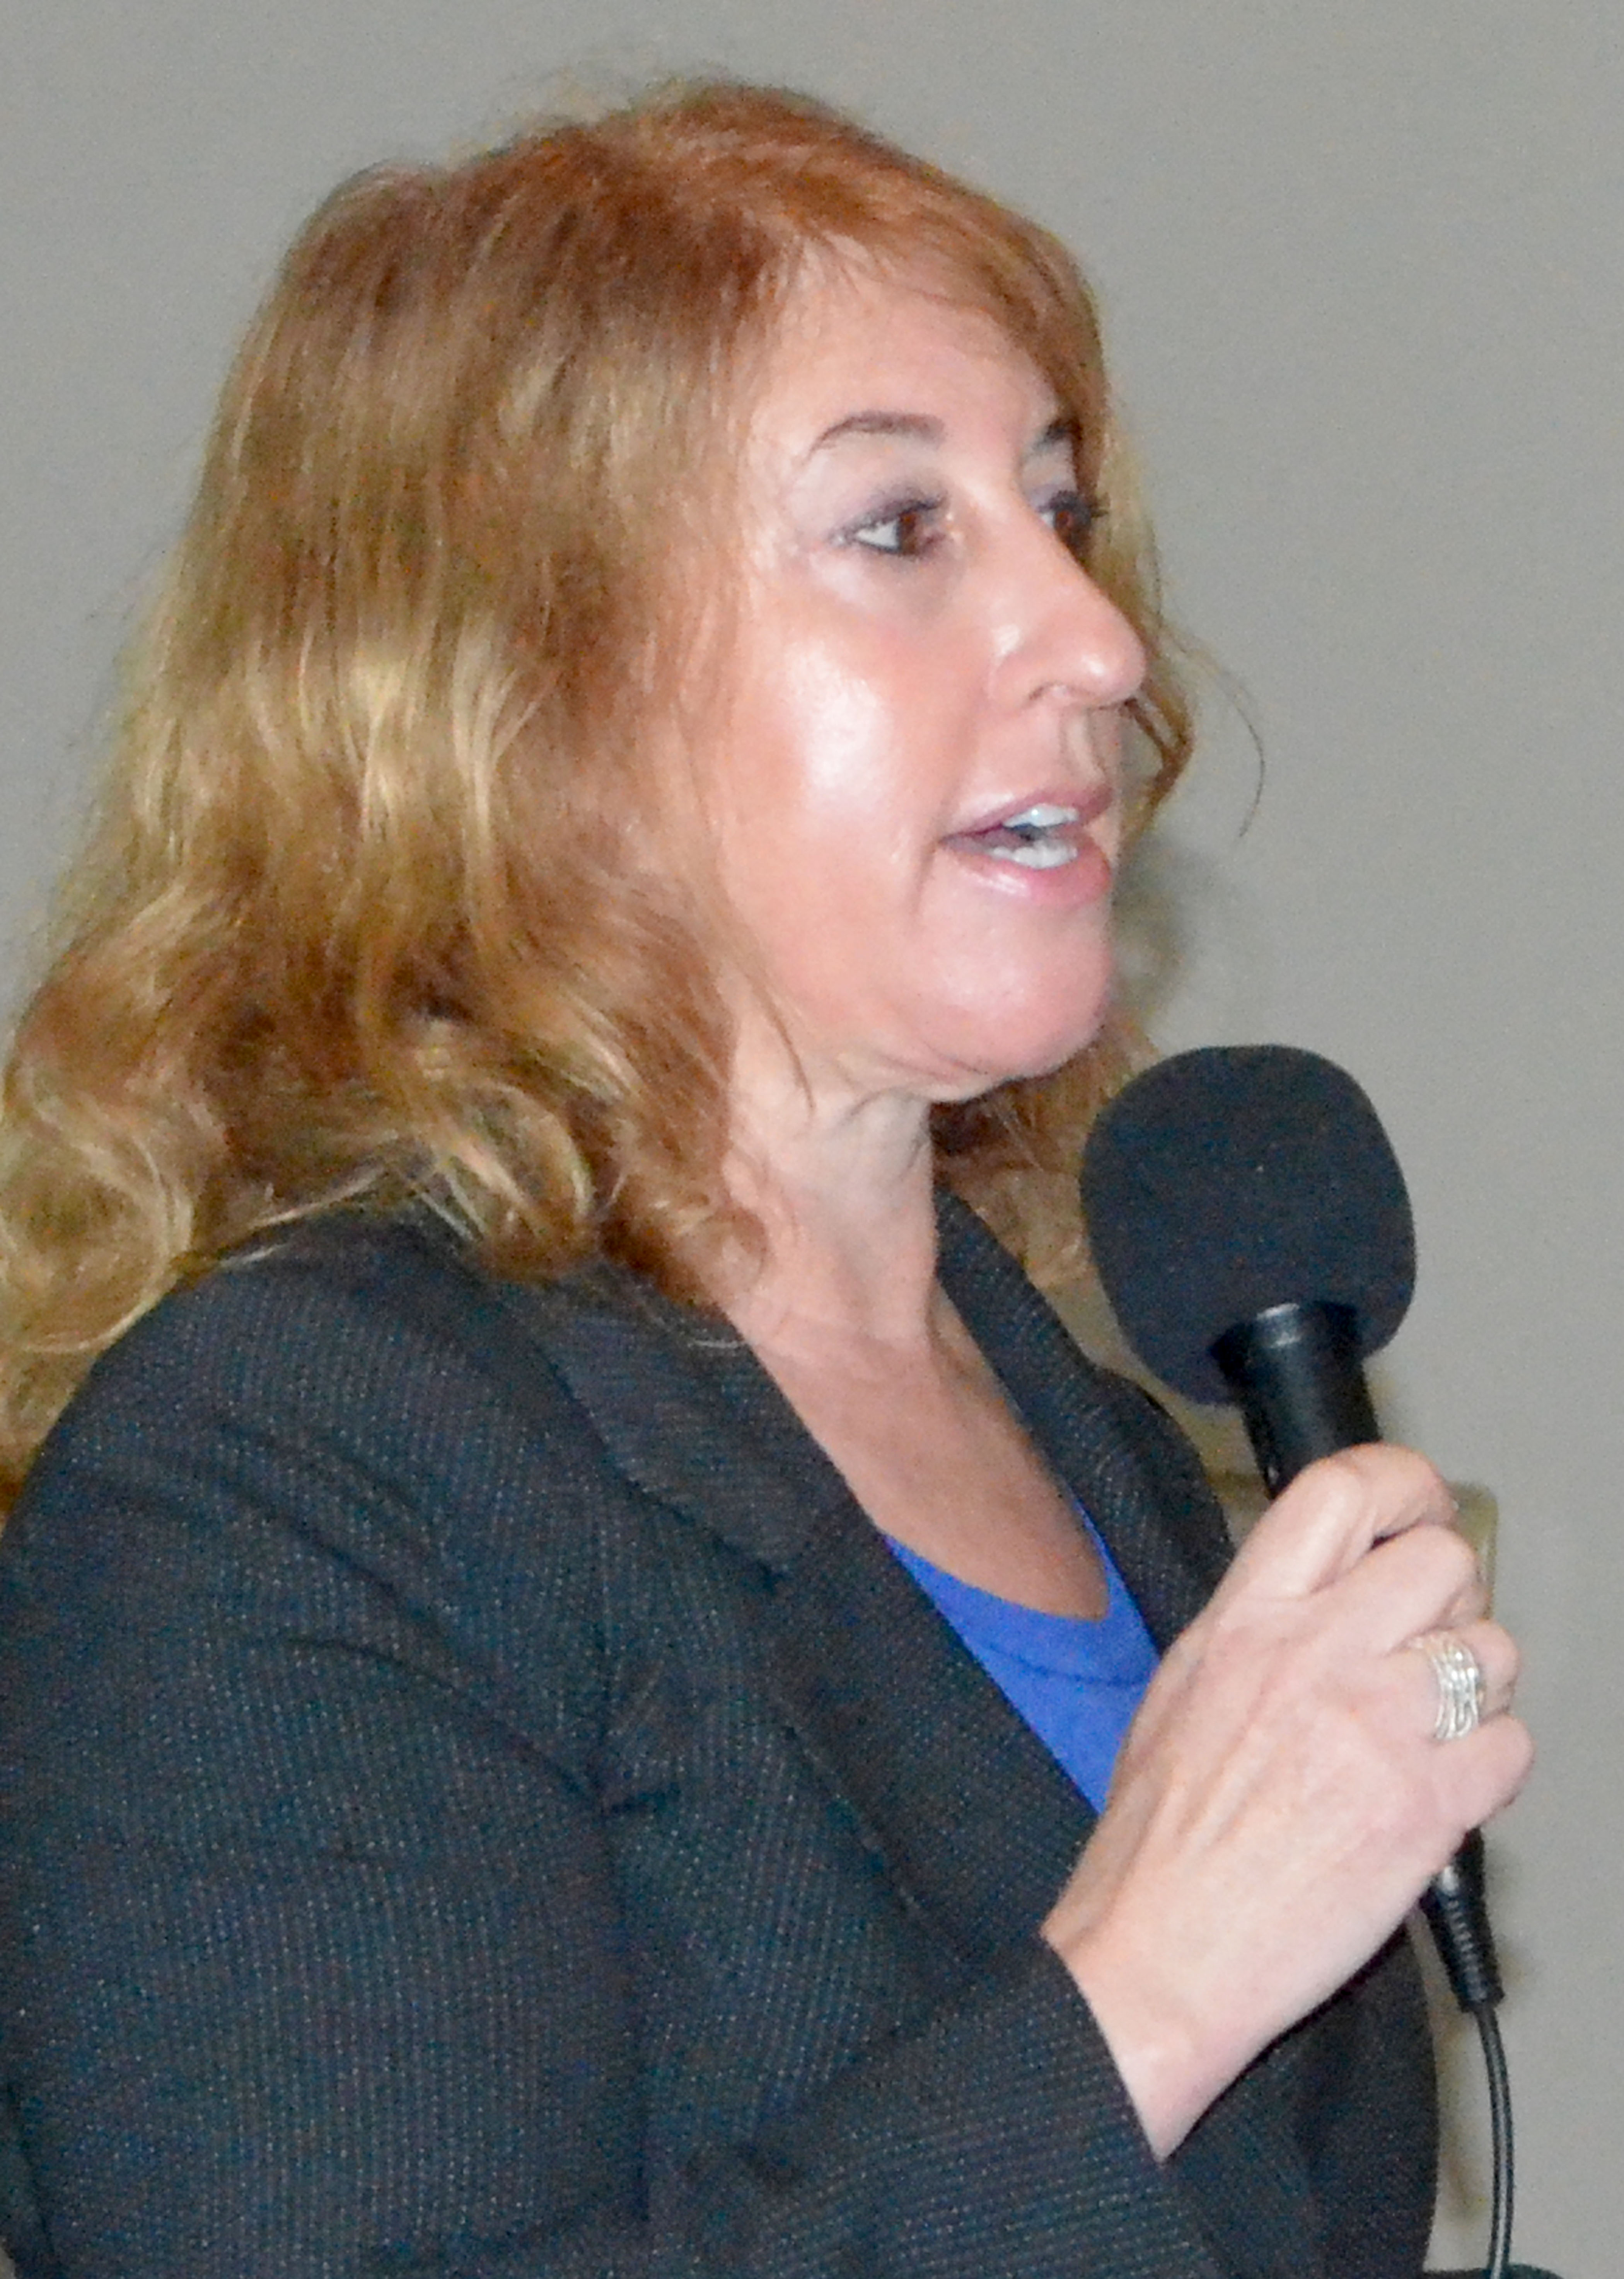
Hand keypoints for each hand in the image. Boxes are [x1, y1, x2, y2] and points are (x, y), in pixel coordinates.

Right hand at [1041, 1445, 1531, 2156]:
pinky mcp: (1427, 1808)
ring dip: (1476, 1689)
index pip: (1340, 1490)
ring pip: (1493, 1653)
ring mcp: (1377, 1728)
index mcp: (1244, 1620)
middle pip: (1442, 1560)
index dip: (1404, 1481)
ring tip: (1429, 1733)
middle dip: (1451, 1596)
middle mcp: (1315, 1655)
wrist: (1161, 1955)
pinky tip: (1441, 1793)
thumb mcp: (1182, 1689)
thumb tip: (1327, 1588)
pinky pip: (1512, 1748)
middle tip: (1428, 1640)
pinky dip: (1491, 1770)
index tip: (1420, 1505)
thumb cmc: (1159, 1842)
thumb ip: (1257, 1624)